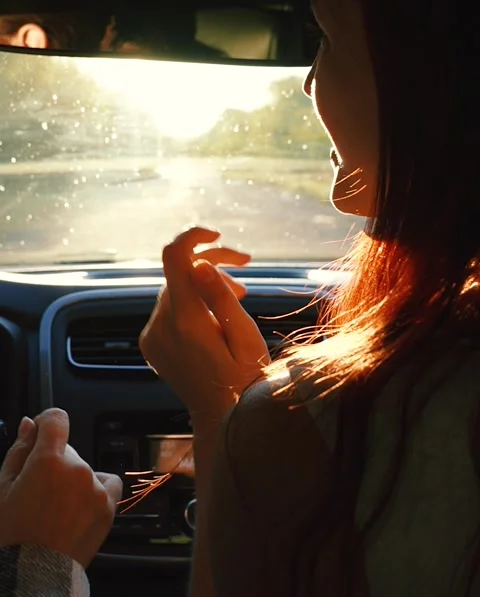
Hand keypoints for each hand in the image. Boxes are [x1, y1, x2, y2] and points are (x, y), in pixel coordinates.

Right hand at [0, 408, 122, 567]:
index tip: (40, 435)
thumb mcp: (2, 489)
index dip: (46, 424)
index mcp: (48, 460)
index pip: (56, 419)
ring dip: (71, 479)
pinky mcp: (108, 507)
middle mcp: (76, 469)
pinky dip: (95, 487)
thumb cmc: (12, 534)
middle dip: (53, 461)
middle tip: (37, 490)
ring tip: (53, 507)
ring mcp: (94, 488)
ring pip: (83, 469)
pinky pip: (108, 482)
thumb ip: (19, 451)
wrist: (31, 575)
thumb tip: (30, 424)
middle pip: (67, 449)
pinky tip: (79, 504)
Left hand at [139, 227, 268, 426]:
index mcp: (186, 321)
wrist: (222, 420)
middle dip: (212, 265)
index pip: (174, 258)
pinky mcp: (151, 342)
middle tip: (245, 271)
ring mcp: (152, 335)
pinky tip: (215, 317)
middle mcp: (160, 325)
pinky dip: (191, 302)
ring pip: (176, 289)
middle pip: (179, 272)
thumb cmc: (244, 379)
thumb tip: (201, 265)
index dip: (192, 237)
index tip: (216, 234)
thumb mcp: (245, 338)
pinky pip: (169, 307)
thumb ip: (222, 299)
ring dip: (204, 286)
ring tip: (236, 298)